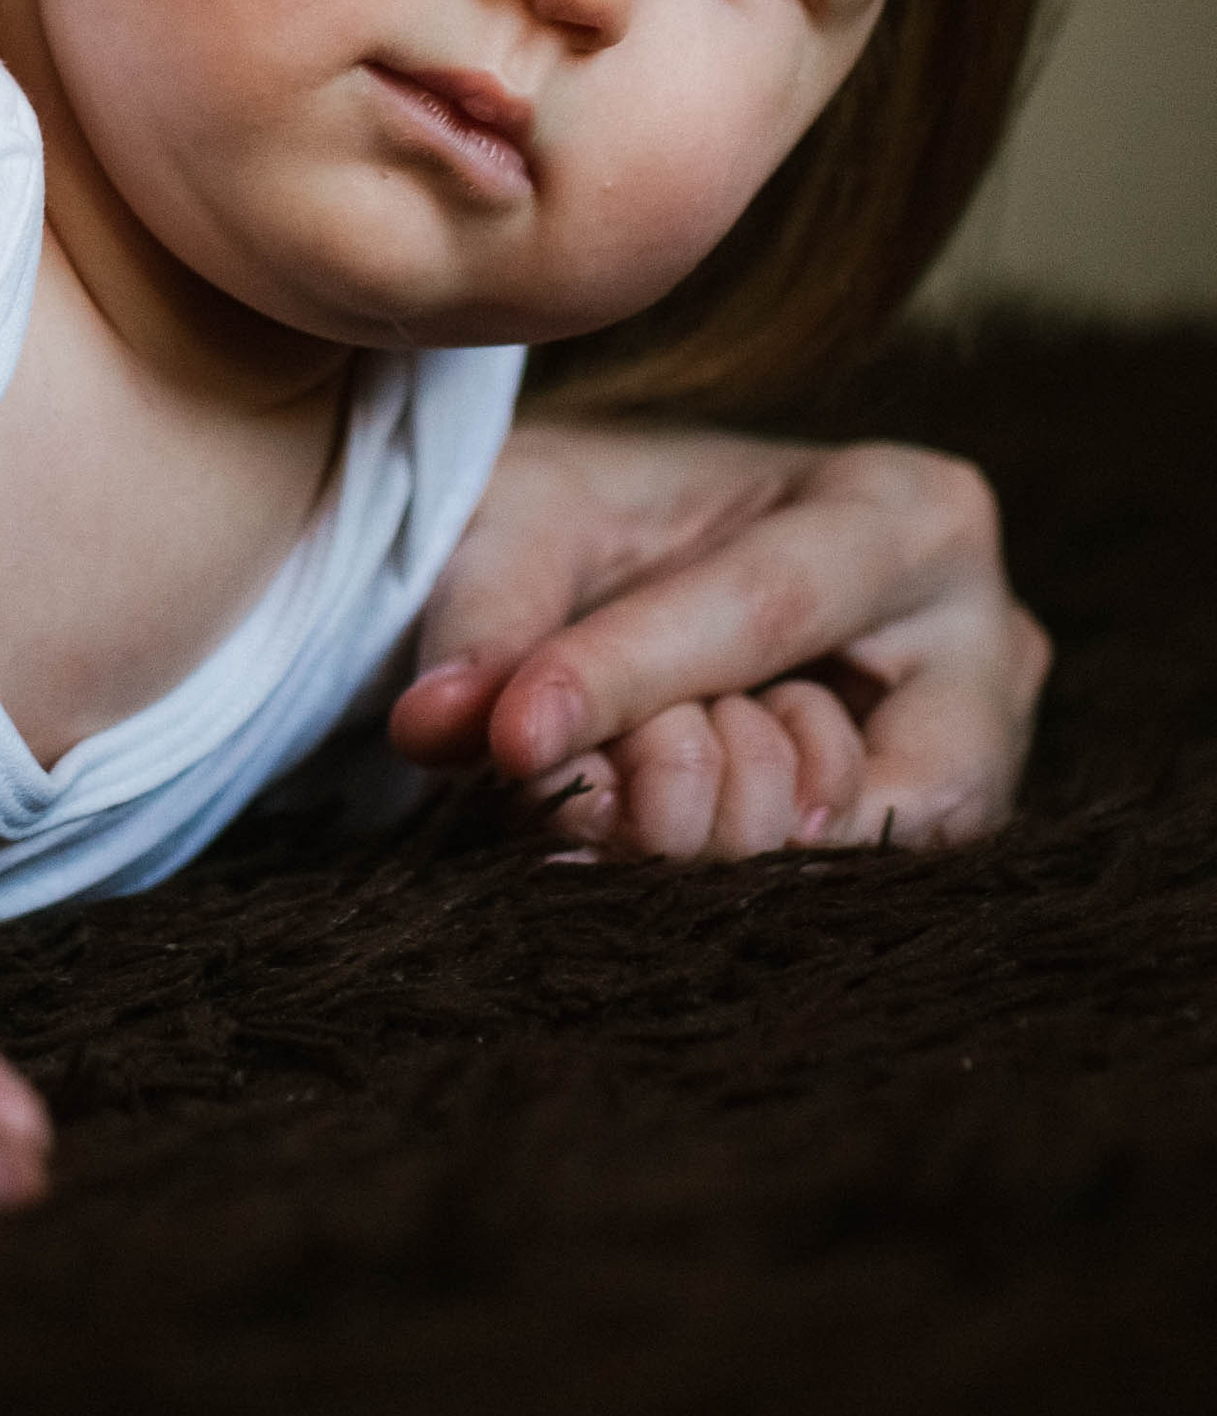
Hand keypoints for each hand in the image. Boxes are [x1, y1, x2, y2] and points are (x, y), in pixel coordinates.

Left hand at [387, 420, 1049, 861]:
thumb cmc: (594, 515)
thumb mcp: (522, 520)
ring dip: (705, 836)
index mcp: (907, 509)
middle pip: (832, 777)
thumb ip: (484, 617)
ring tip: (637, 766)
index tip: (513, 736)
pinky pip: (833, 907)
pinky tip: (658, 818)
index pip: (764, 613)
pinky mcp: (930, 845)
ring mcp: (973, 760)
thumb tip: (432, 730)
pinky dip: (724, 873)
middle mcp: (983, 642)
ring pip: (841, 866)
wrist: (643, 555)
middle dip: (681, 789)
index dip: (630, 681)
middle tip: (587, 751)